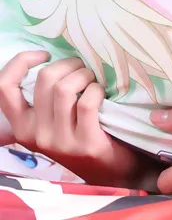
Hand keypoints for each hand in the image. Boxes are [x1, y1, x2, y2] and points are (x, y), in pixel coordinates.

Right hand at [0, 51, 144, 186]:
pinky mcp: (84, 143)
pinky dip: (97, 90)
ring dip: (85, 75)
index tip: (43, 54)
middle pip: (45, 78)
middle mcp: (35, 133)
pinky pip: (87, 101)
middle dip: (69, 63)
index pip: (4, 88)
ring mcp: (58, 140)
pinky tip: (102, 94)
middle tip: (82, 68)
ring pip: (65, 88)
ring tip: (92, 81)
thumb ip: (47, 97)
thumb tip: (51, 56)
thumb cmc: (81, 133)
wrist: (109, 169)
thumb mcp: (53, 119)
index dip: (20, 62)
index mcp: (22, 125)